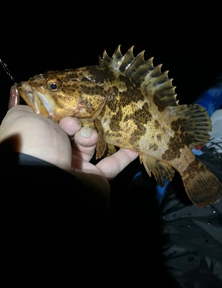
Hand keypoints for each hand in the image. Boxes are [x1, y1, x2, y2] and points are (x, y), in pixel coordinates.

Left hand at [0, 106, 137, 205]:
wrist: (48, 179)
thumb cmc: (35, 145)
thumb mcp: (22, 119)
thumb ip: (28, 110)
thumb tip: (40, 107)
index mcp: (41, 143)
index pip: (56, 124)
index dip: (62, 116)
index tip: (66, 115)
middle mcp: (58, 156)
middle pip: (74, 133)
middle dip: (78, 125)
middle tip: (76, 125)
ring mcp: (77, 169)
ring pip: (92, 146)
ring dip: (93, 136)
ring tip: (91, 135)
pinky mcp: (96, 180)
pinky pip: (112, 166)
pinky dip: (124, 156)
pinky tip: (133, 145)